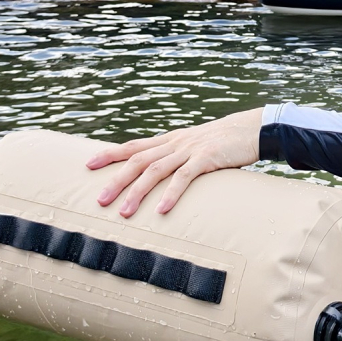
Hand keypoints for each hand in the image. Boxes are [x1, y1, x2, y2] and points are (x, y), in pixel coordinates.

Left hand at [86, 108, 263, 216]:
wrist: (252, 128)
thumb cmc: (225, 143)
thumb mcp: (196, 148)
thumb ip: (179, 160)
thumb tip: (163, 180)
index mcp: (171, 140)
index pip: (134, 146)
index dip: (110, 154)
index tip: (88, 164)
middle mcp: (175, 143)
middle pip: (138, 160)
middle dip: (116, 179)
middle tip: (99, 199)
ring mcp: (190, 150)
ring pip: (156, 170)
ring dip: (138, 192)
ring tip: (124, 212)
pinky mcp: (207, 158)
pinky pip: (185, 177)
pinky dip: (172, 193)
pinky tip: (162, 210)